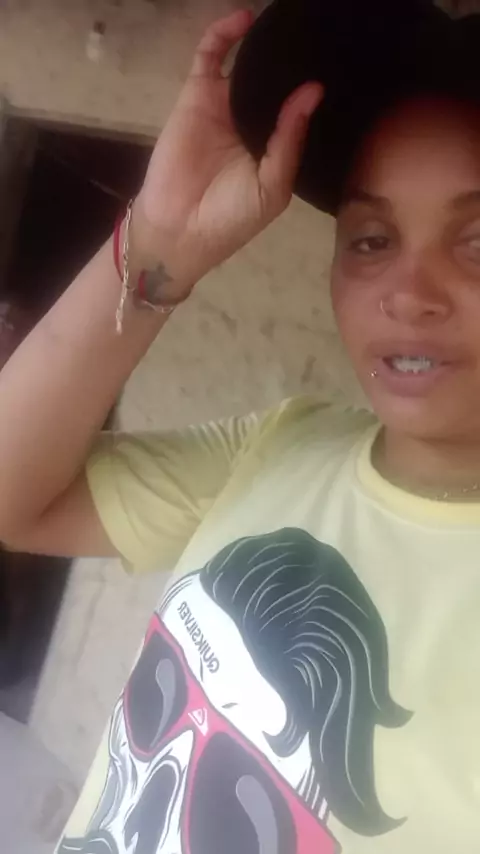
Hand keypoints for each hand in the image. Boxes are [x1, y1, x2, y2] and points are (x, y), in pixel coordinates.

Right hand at [134, 9, 322, 288]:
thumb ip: (290, 140)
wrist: (180, 228)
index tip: (337, 67)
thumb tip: (313, 91)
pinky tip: (245, 18)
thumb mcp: (272, 186)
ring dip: (263, 43)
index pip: (297, 111)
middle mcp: (251, 124)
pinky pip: (210, 57)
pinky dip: (224, 33)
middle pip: (275, 82)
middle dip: (291, 61)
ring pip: (246, 64)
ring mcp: (223, 108)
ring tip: (285, 22)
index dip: (312, 91)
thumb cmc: (231, 217)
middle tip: (315, 35)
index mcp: (274, 148)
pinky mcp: (197, 96)